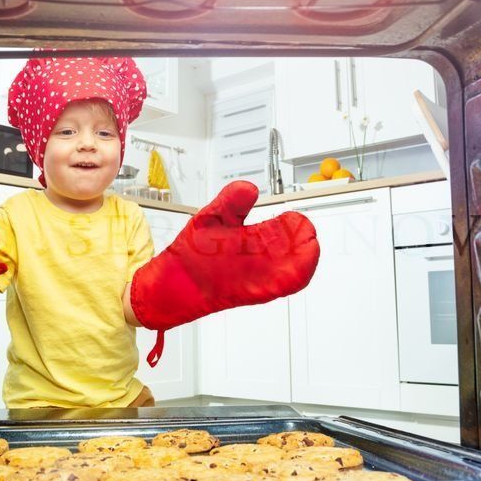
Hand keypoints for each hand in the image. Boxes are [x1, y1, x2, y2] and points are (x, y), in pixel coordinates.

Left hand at [129, 181, 318, 364]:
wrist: (171, 280)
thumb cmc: (191, 251)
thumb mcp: (213, 217)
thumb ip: (231, 202)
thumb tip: (250, 187)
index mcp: (252, 241)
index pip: (282, 233)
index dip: (294, 226)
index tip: (300, 219)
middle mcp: (256, 260)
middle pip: (289, 252)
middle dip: (302, 243)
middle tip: (308, 233)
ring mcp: (254, 277)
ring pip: (286, 271)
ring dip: (300, 262)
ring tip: (309, 249)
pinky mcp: (247, 293)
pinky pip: (272, 289)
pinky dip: (286, 280)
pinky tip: (294, 270)